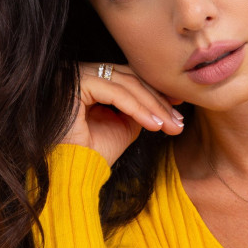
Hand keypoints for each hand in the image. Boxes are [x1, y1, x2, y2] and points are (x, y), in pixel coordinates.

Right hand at [60, 63, 184, 166]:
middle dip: (158, 99)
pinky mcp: (75, 84)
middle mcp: (81, 73)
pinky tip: (154, 125)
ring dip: (153, 105)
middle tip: (178, 120)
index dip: (155, 92)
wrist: (69, 174)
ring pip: (125, 83)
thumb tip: (161, 101)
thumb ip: (137, 110)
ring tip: (170, 125)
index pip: (128, 78)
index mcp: (90, 81)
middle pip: (130, 77)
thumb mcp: (122, 128)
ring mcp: (76, 75)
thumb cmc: (91, 155)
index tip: (178, 107)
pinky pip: (114, 92)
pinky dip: (137, 108)